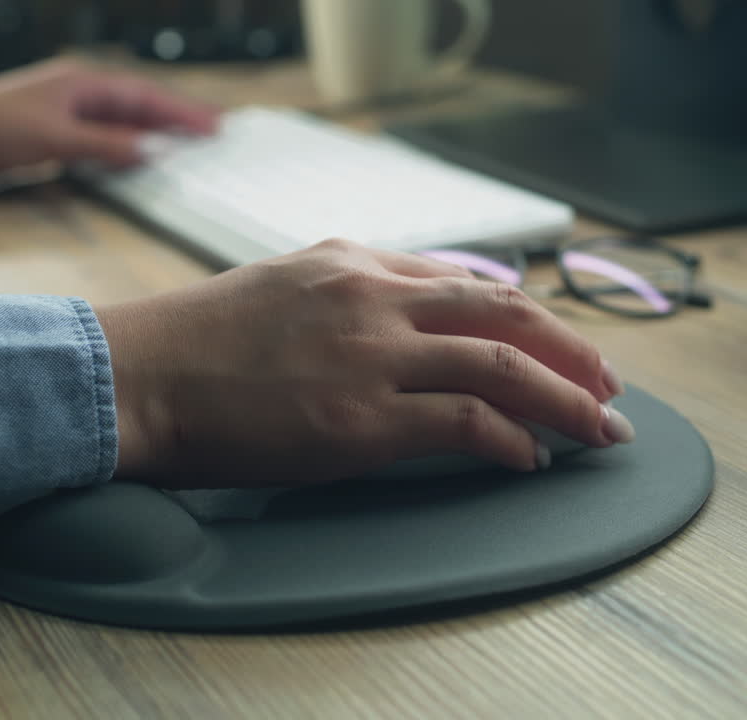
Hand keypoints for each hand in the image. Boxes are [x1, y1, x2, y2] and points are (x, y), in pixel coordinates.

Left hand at [0, 57, 217, 177]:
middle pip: (139, 104)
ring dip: (154, 132)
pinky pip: (101, 136)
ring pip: (121, 120)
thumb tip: (149, 151)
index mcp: (82, 82)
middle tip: (214, 130)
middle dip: (177, 117)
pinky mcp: (51, 131)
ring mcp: (64, 110)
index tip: (214, 125)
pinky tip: (137, 156)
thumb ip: (105, 145)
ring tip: (187, 144)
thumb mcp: (54, 138)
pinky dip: (125, 145)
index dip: (182, 111)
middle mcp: (77, 91)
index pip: (145, 95)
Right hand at [95, 239, 632, 488]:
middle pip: (504, 313)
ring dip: (564, 397)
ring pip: (501, 365)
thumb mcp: (280, 287)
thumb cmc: (195, 342)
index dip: (526, 312)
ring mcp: (372, 355)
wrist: (138, 375)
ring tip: (600, 424)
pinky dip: (510, 440)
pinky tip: (530, 456)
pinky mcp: (363, 417)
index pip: (466, 280)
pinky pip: (465, 424)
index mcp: (354, 262)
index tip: (555, 339)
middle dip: (569, 348)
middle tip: (609, 379)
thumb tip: (398, 324)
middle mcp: (373, 296)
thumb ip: (346, 294)